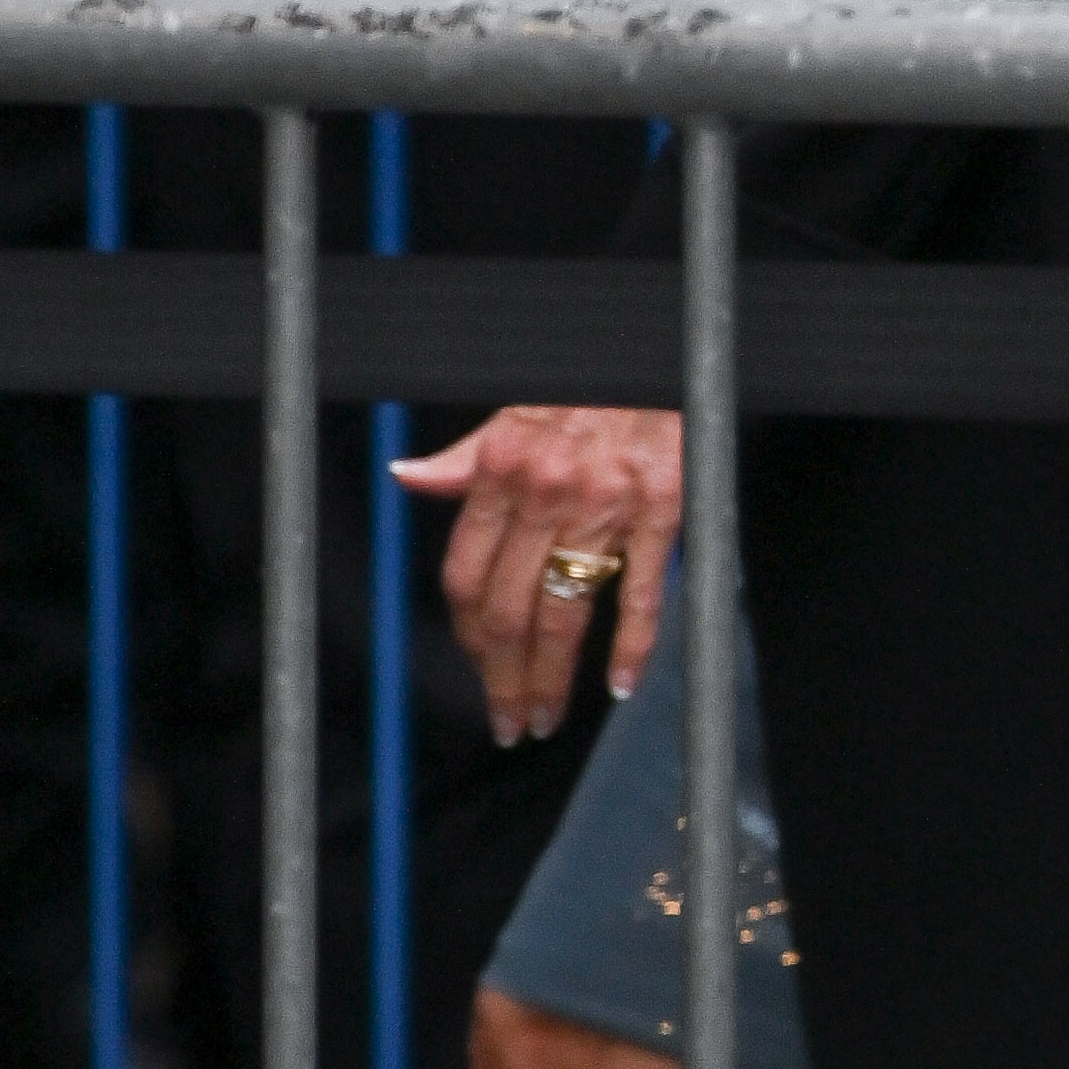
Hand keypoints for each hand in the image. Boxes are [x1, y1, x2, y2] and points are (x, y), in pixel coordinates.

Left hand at [393, 404, 685, 740]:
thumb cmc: (584, 381)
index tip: (478, 669)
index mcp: (504, 472)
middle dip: (503, 679)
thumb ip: (462, 458)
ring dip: (549, 678)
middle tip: (509, 722)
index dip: (468, 635)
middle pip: (509, 612)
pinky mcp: (661, 510)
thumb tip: (406, 477)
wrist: (651, 345)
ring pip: (564, 613)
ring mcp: (605, 507)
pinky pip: (642, 592)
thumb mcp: (511, 412)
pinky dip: (633, 646)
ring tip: (545, 718)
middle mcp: (546, 494)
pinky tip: (622, 684)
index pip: (467, 576)